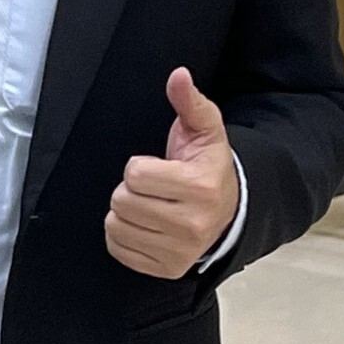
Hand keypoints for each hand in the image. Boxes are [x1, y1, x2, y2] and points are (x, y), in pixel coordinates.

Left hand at [106, 67, 238, 278]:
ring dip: (125, 212)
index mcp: (201, 188)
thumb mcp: (204, 130)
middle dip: (131, 189)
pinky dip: (124, 235)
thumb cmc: (206, 166)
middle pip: (122, 201)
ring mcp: (180, 251)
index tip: (159, 168)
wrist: (228, 211)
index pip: (135, 174)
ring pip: (116, 225)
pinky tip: (145, 225)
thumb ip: (190, 102)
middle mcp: (193, 225)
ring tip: (150, 205)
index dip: (140, 166)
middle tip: (154, 188)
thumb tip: (178, 75)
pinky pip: (118, 248)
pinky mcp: (166, 269)